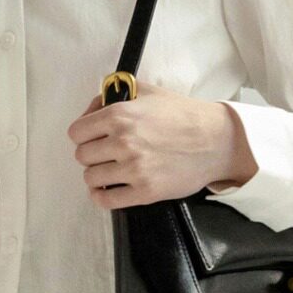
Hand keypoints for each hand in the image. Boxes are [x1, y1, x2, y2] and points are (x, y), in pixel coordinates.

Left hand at [67, 80, 236, 209]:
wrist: (216, 140)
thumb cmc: (182, 114)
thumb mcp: (146, 91)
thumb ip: (113, 96)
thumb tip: (91, 110)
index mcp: (119, 115)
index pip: (76, 132)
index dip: (84, 134)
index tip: (93, 138)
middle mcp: (123, 142)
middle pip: (82, 156)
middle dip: (92, 154)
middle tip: (106, 153)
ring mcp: (134, 169)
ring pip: (91, 178)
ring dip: (98, 175)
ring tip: (111, 170)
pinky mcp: (145, 192)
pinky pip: (106, 200)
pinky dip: (101, 197)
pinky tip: (107, 190)